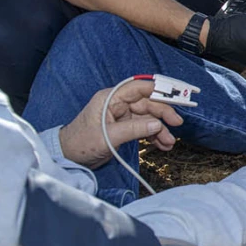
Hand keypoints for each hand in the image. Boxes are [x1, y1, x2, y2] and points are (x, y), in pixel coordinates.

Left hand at [59, 81, 184, 169]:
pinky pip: (144, 128)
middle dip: (163, 114)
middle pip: (148, 103)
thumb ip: (134, 129)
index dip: (160, 89)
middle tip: (177, 124)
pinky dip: (154, 136)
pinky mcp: (124, 127)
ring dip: (160, 129)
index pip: (140, 87)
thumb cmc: (82, 143)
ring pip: (148, 117)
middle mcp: (118, 104)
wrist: (68, 158)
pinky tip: (162, 145)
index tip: (177, 95)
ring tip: (169, 143)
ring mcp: (122, 116)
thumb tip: (158, 124)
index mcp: (111, 98)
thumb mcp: (109, 136)